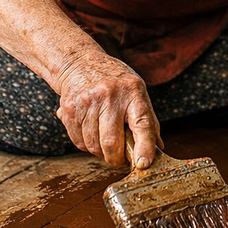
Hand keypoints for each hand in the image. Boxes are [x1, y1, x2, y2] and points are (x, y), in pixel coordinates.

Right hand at [54, 52, 162, 168]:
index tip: (143, 164)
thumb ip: (148, 120)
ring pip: (93, 145)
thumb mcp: (137, 92)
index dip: (144, 147)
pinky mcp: (69, 109)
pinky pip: (78, 142)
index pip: (142, 123)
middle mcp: (110, 95)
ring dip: (100, 151)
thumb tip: (159, 149)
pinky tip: (90, 132)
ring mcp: (87, 101)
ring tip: (104, 138)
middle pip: (112, 142)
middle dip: (116, 158)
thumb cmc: (115, 82)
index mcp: (133, 92)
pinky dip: (86, 145)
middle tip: (119, 158)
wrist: (80, 63)